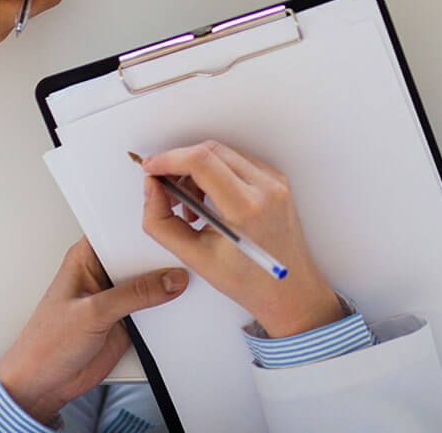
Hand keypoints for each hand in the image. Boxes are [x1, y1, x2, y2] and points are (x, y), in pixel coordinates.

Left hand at [0, 239, 187, 425]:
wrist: (44, 384)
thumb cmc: (46, 344)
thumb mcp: (93, 313)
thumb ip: (133, 294)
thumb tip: (169, 280)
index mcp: (86, 258)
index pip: (122, 232)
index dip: (145, 229)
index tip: (170, 231)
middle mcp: (102, 273)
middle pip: (141, 255)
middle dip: (161, 258)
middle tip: (183, 260)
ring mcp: (116, 296)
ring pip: (150, 282)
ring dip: (165, 285)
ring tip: (185, 282)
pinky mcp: (127, 318)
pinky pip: (153, 307)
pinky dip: (165, 308)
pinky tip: (176, 306)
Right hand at [138, 142, 345, 338]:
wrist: (290, 290)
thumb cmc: (248, 281)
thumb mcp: (195, 258)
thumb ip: (162, 221)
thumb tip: (152, 188)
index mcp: (247, 208)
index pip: (201, 161)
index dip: (168, 159)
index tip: (151, 168)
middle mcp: (266, 187)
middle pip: (211, 151)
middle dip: (180, 164)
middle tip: (165, 189)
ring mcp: (275, 181)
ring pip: (224, 153)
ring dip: (198, 170)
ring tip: (190, 206)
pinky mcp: (277, 180)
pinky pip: (238, 162)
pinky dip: (217, 173)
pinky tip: (210, 202)